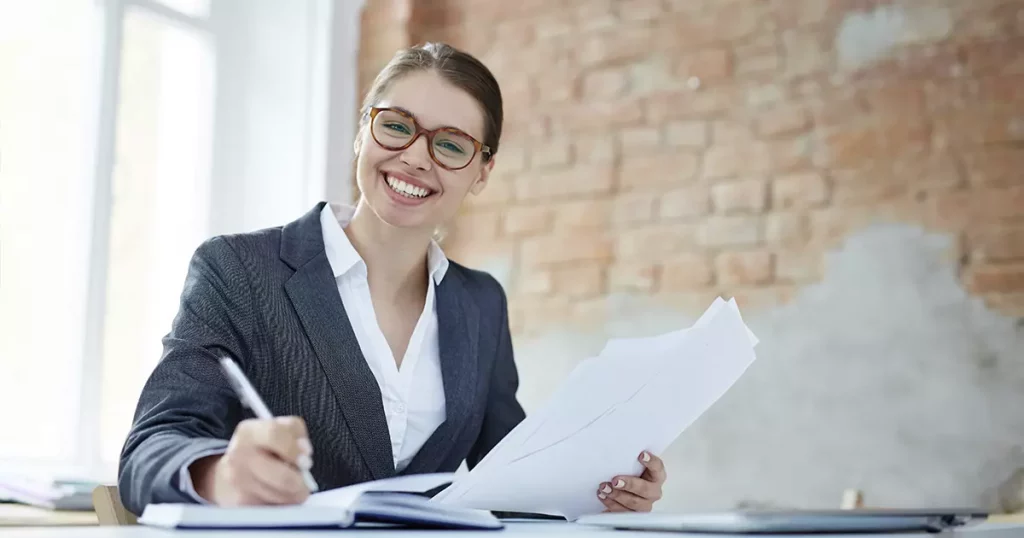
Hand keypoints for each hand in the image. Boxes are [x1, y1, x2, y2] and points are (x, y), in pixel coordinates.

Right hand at [191, 417, 313, 505]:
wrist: (228, 473)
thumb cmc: (261, 447)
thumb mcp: (277, 427)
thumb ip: (295, 431)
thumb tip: (305, 452)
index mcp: (249, 432)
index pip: (275, 435)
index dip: (295, 448)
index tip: (306, 459)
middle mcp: (239, 456)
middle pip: (282, 477)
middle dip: (300, 483)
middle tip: (305, 482)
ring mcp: (237, 481)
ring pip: (280, 496)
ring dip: (293, 495)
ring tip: (291, 487)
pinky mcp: (240, 503)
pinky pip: (273, 507)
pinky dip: (281, 503)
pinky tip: (277, 494)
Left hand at [596, 451, 665, 511]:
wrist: (627, 490)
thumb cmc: (631, 474)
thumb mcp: (633, 465)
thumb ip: (629, 459)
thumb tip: (615, 446)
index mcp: (657, 476)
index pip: (658, 467)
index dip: (651, 462)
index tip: (641, 455)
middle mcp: (653, 491)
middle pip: (645, 489)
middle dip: (629, 485)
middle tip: (616, 481)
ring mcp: (644, 504)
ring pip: (633, 503)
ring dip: (617, 496)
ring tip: (604, 488)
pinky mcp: (633, 514)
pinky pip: (623, 512)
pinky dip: (611, 504)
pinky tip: (603, 496)